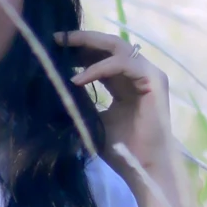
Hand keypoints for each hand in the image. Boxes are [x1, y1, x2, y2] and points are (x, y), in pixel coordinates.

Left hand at [54, 27, 172, 179]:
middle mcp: (139, 74)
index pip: (101, 56)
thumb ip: (81, 101)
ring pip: (117, 47)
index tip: (53, 47)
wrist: (141, 168)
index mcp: (125, 82)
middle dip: (81, 39)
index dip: (78, 49)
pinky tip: (79, 79)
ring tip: (63, 49)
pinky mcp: (154, 81)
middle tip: (56, 38)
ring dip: (88, 45)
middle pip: (109, 44)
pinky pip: (123, 63)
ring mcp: (149, 75)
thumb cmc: (121, 150)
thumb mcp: (93, 119)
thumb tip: (53, 88)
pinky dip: (99, 68)